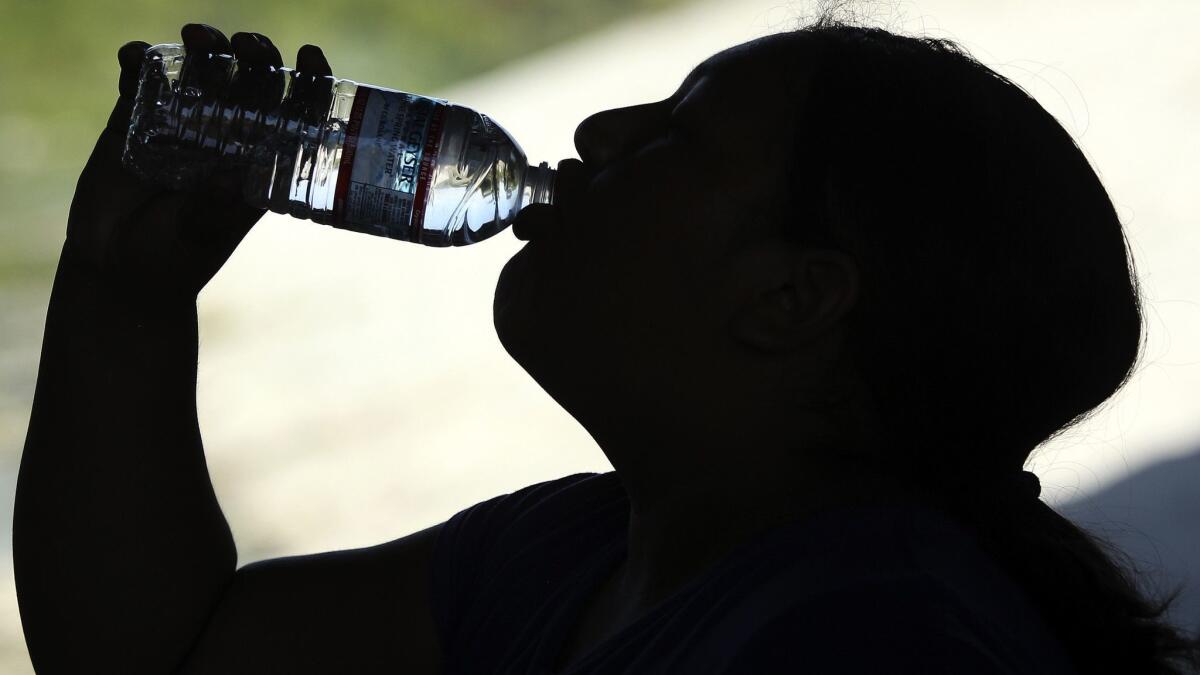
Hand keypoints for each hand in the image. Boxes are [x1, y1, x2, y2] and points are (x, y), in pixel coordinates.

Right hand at [62, 23, 332, 314]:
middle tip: (247, 46)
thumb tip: (227, 177)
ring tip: (198, 37)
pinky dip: (138, 62)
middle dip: (256, 56)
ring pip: (203, 71)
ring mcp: (185, 123)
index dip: (310, 81)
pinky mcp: (139, 118)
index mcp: (261, 161)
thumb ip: (212, 208)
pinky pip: (142, 81)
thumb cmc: (172, 259)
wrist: (117, 268)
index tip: (309, 55)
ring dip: (206, 47)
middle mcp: (229, 136)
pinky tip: (134, 56)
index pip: (296, 113)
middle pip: (253, 81)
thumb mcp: (199, 237)